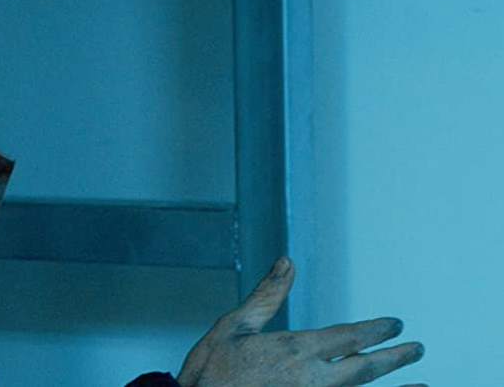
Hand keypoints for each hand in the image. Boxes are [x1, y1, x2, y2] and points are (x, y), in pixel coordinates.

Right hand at [177, 257, 425, 386]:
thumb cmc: (210, 372)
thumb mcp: (232, 326)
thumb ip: (267, 295)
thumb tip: (288, 262)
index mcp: (295, 350)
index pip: (349, 337)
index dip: (376, 330)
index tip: (395, 324)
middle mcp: (313, 381)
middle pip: (366, 369)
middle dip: (396, 359)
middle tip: (418, 350)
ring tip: (425, 386)